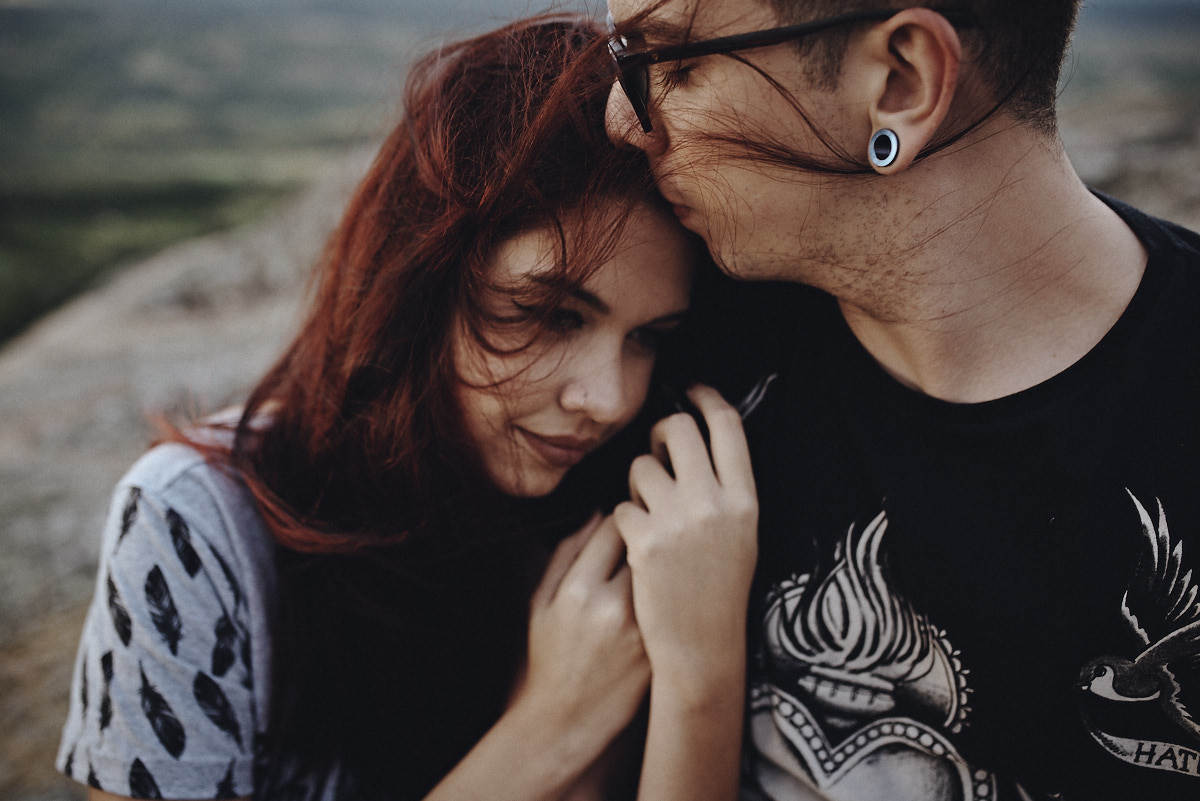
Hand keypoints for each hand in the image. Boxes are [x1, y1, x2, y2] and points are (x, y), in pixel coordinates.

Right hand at [511, 514, 650, 760]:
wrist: (566, 720)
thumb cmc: (550, 657)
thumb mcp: (541, 602)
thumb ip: (566, 553)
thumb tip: (594, 513)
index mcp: (578, 590)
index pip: (614, 526)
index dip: (623, 517)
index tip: (626, 519)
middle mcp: (613, 608)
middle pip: (647, 545)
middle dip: (648, 536)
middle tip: (646, 538)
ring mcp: (642, 632)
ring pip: (666, 572)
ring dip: (664, 562)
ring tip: (657, 566)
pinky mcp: (660, 650)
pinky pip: (674, 605)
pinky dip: (672, 594)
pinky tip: (664, 597)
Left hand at [613, 384, 757, 695]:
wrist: (702, 646)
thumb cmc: (720, 588)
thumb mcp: (742, 532)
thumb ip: (724, 487)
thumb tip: (697, 435)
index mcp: (744, 499)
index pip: (727, 426)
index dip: (706, 398)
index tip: (691, 390)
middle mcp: (714, 503)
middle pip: (679, 429)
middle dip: (662, 431)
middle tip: (657, 447)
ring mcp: (678, 521)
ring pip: (642, 466)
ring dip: (638, 482)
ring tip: (649, 512)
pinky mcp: (643, 541)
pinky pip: (621, 505)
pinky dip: (624, 520)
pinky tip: (637, 545)